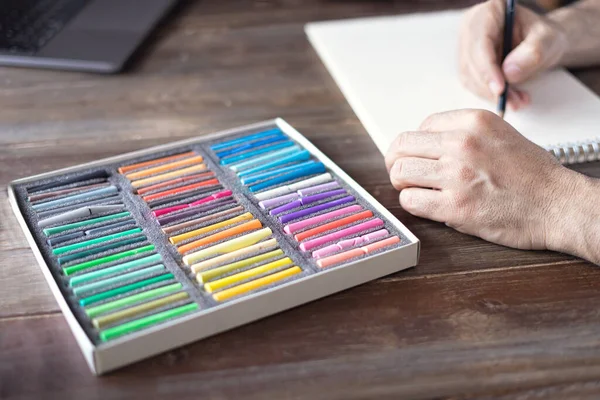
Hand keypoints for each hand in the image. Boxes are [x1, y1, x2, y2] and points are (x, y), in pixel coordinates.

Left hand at [385, 109, 582, 250]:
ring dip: (402, 184)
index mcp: (473, 122)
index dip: (416, 145)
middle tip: (405, 174)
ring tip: (415, 190)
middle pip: (401, 147)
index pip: (421, 126)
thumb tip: (426, 142)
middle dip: (398, 162)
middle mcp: (461, 144)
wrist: (558, 205)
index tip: (421, 156)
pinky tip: (426, 205)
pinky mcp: (454, 206)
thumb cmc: (533, 174)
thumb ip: (463, 134)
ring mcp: (456, 175)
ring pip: (400, 173)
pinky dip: (412, 204)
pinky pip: (410, 201)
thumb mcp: (499, 135)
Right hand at [459, 0, 567, 110]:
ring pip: (470, 78)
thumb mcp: (548, 40)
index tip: (500, 89)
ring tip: (518, 101)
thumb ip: (533, 53)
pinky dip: (491, 96)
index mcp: (488, 13)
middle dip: (491, 87)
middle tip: (514, 103)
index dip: (488, 69)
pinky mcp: (468, 66)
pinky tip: (511, 98)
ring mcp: (466, 48)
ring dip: (491, 95)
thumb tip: (509, 73)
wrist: (541, 45)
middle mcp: (470, 29)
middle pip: (471, 63)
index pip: (480, 44)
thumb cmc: (545, 38)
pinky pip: (473, 85)